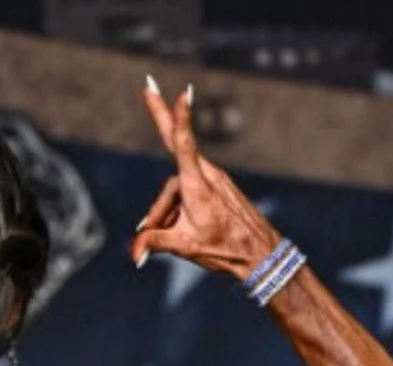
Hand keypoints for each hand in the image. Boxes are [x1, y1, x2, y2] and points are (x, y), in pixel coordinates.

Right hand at [131, 78, 276, 277]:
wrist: (257, 253)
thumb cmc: (224, 249)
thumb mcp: (185, 248)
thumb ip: (155, 243)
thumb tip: (135, 250)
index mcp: (198, 186)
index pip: (185, 146)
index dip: (181, 120)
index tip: (181, 94)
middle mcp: (204, 177)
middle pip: (172, 153)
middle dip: (160, 115)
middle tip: (147, 85)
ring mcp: (209, 181)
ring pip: (172, 190)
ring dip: (161, 216)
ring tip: (161, 244)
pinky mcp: (211, 189)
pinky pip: (182, 196)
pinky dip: (172, 215)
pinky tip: (173, 235)